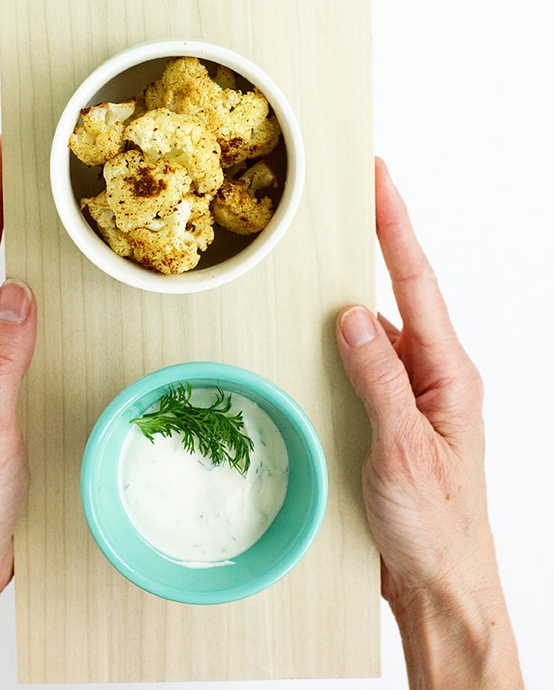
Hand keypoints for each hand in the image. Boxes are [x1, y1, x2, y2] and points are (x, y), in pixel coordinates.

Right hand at [336, 159, 521, 688]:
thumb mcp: (404, 452)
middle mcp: (435, 375)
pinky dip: (339, 345)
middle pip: (400, 292)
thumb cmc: (436, 529)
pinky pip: (364, 363)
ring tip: (322, 261)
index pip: (417, 283)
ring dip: (349, 298)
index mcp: (449, 375)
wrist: (441, 588)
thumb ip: (379, 380)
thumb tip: (353, 316)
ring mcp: (414, 395)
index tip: (380, 178)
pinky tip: (317, 341)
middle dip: (375, 242)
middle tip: (348, 195)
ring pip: (376, 329)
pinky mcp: (392, 415)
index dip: (396, 225)